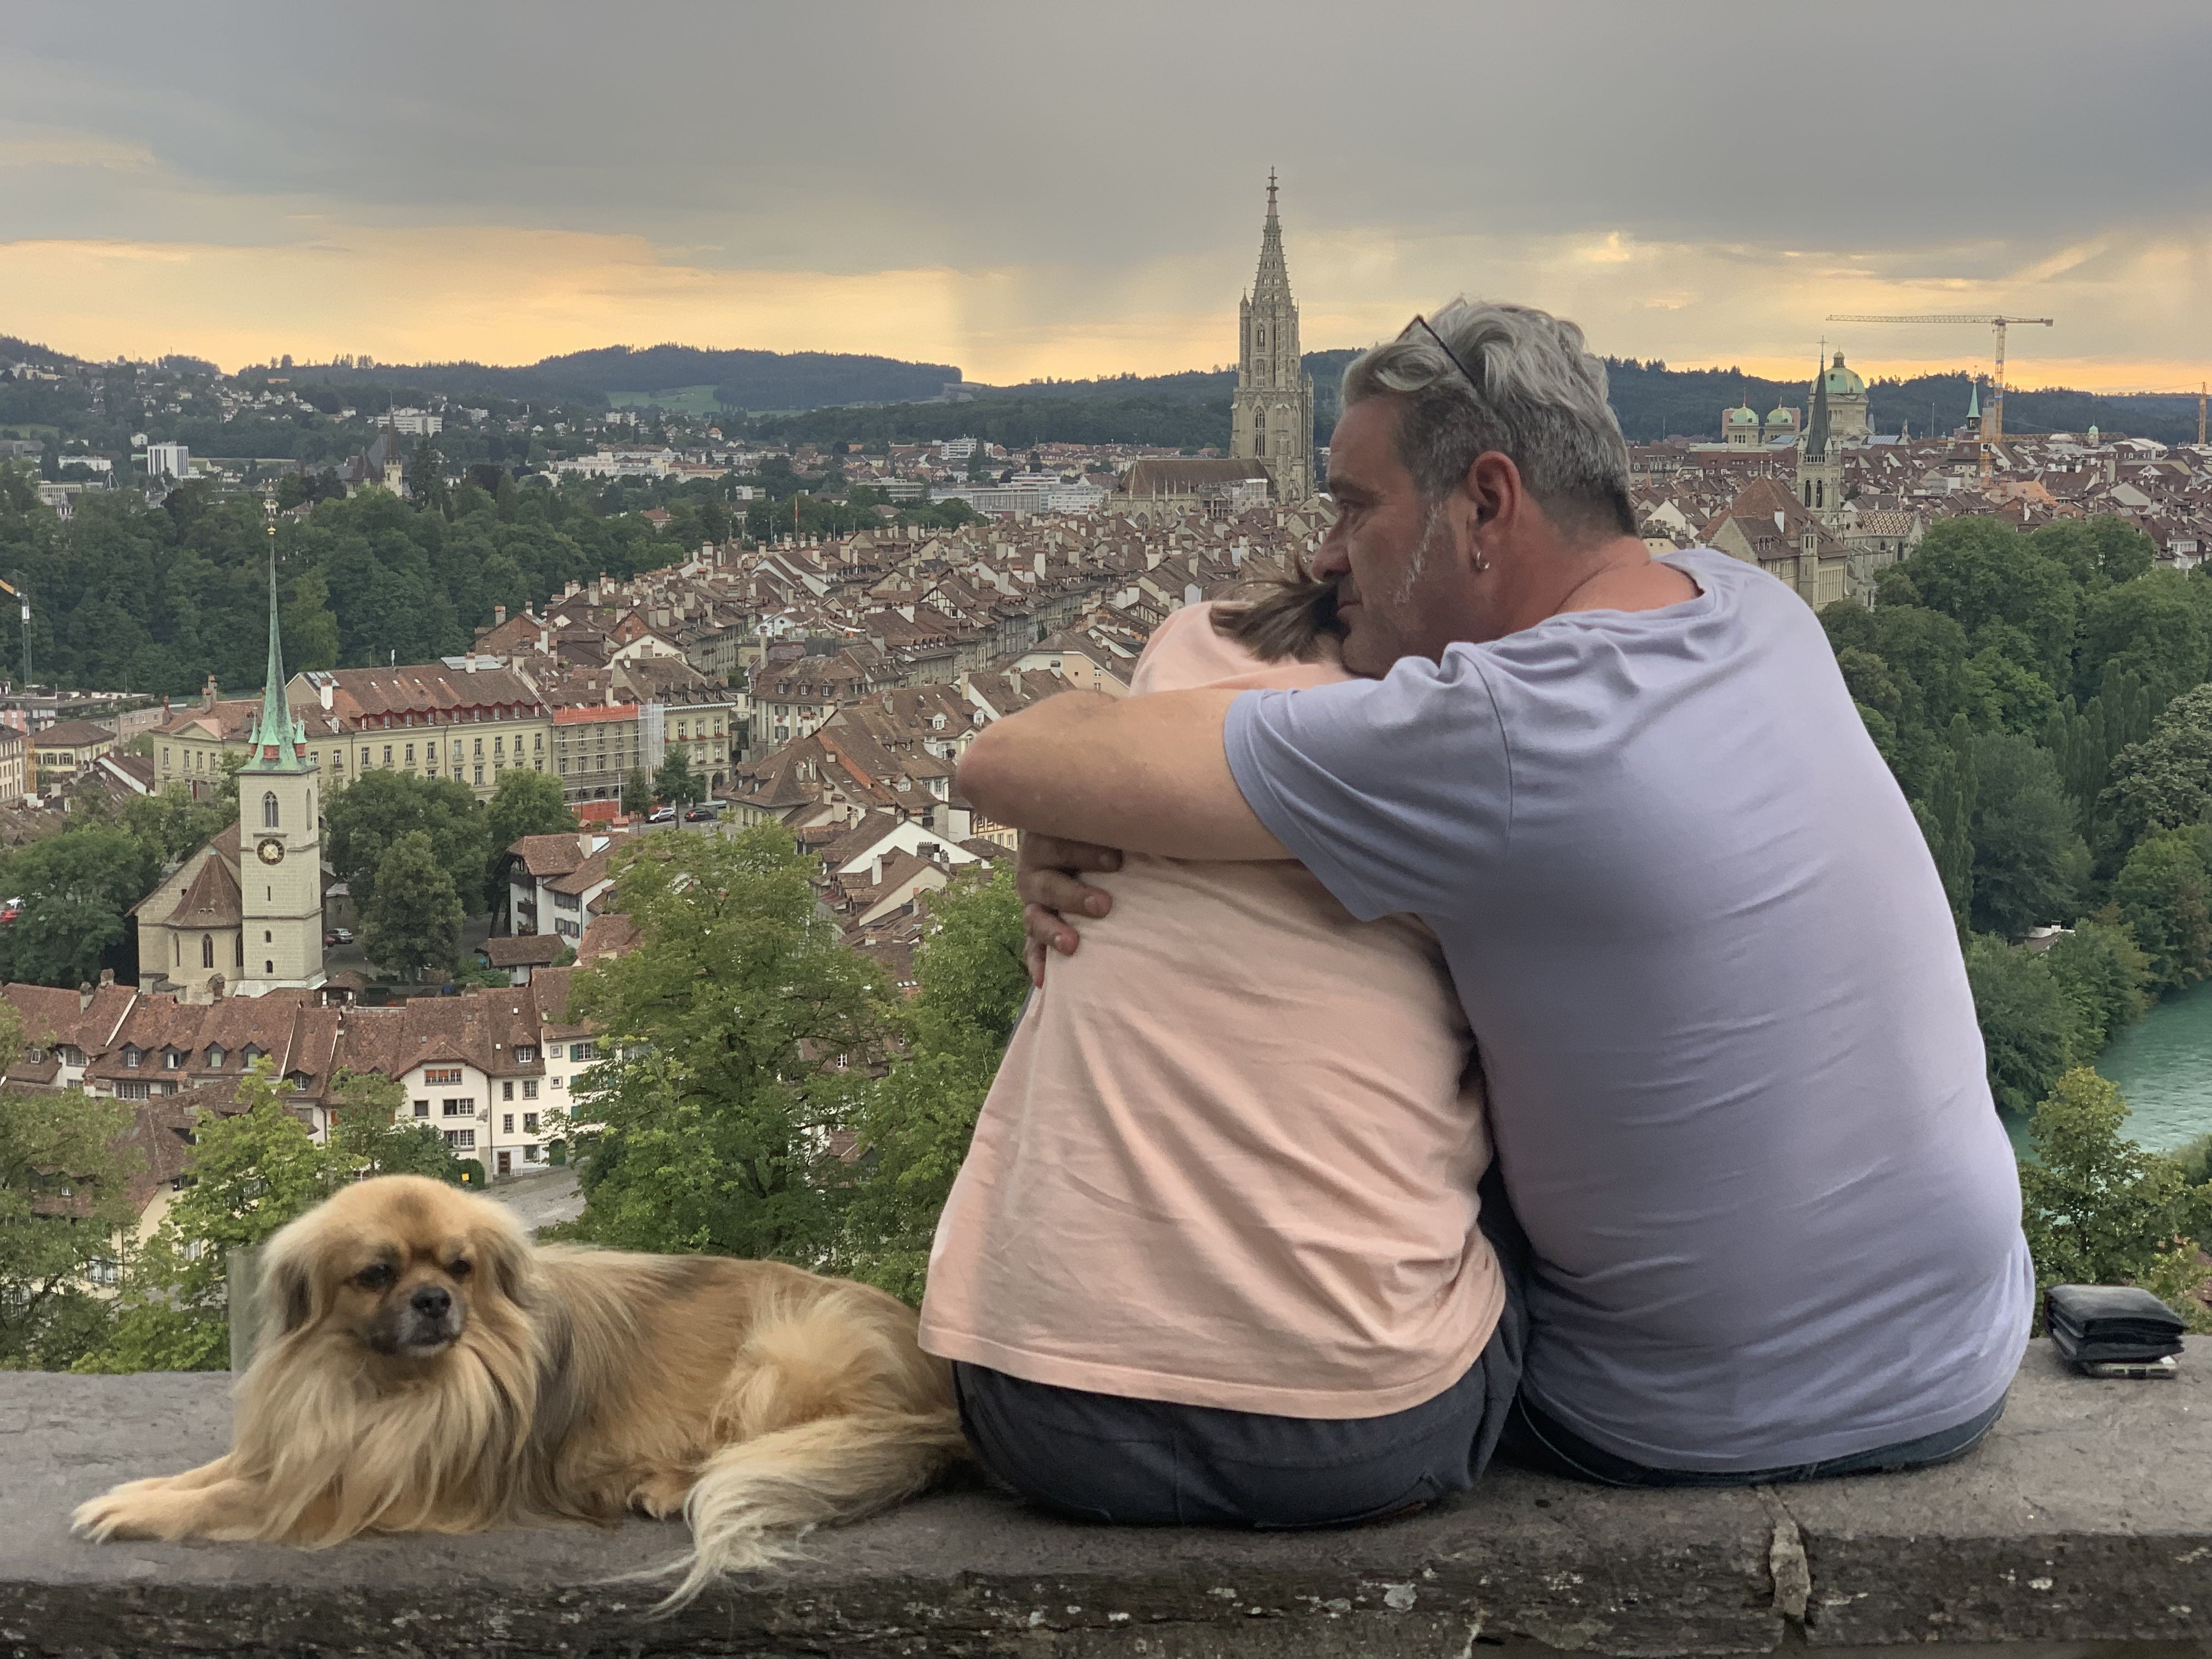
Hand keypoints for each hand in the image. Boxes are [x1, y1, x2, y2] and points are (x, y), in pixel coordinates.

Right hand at [1017, 833, 1122, 985]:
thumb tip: (1162, 832)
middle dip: (1074, 895)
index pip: (1061, 843)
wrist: (1067, 848)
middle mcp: (1036, 871)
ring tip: (1073, 945)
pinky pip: (1031, 947)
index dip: (1086, 852)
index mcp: (1049, 839)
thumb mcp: (1101, 829)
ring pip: (1035, 918)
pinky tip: (1042, 980)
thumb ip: (1118, 831)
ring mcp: (1033, 902)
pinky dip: (1037, 962)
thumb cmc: (1097, 837)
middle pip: (1049, 883)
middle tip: (1104, 906)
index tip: (1117, 861)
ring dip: (1053, 932)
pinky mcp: (1034, 926)